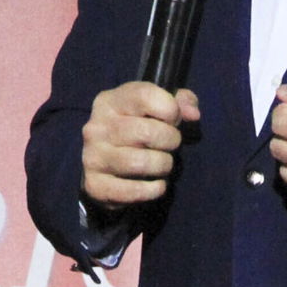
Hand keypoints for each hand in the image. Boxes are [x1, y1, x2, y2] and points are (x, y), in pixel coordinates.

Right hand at [81, 81, 199, 207]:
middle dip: (171, 141)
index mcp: (110, 102)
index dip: (170, 110)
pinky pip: (133, 191)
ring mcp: (93, 157)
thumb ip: (180, 102)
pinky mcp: (96, 185)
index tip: (174, 119)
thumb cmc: (137, 129)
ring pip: (141, 163)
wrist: (105, 165)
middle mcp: (96, 127)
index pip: (145, 96)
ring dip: (163, 166)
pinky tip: (156, 185)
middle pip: (147, 133)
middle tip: (170, 145)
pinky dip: (153, 190)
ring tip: (163, 164)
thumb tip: (193, 114)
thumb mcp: (156, 107)